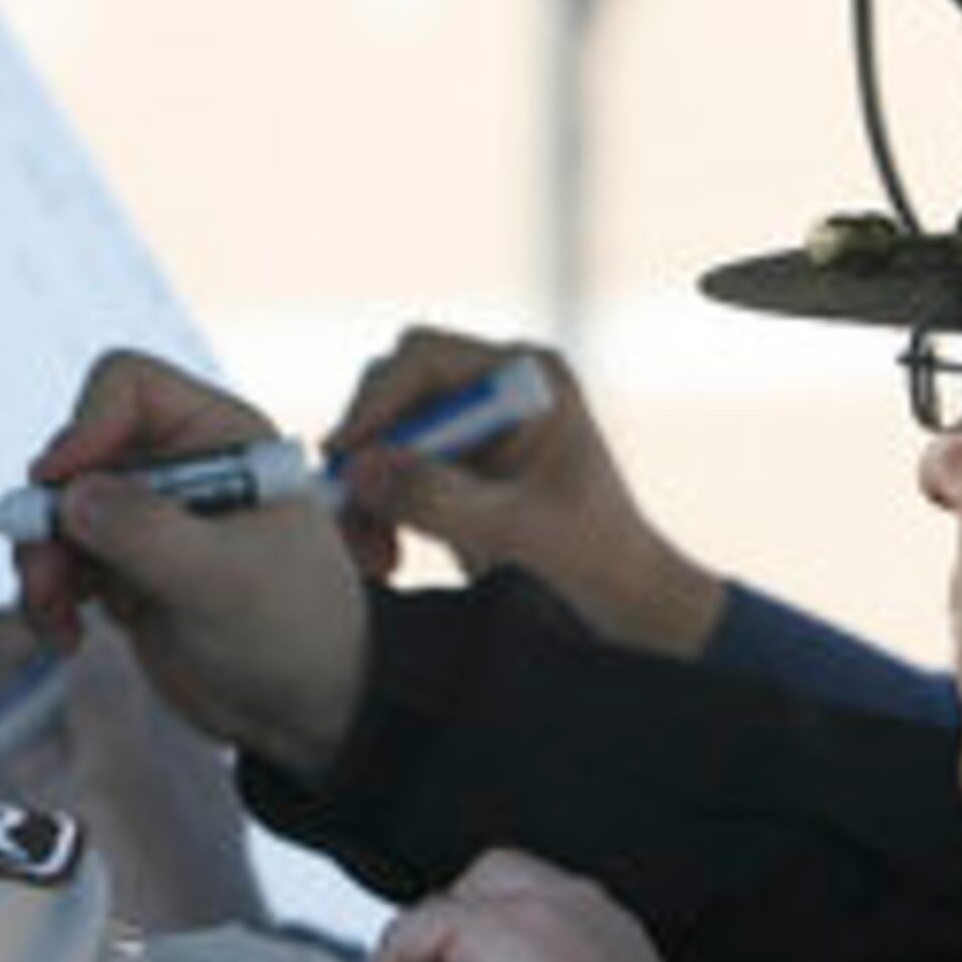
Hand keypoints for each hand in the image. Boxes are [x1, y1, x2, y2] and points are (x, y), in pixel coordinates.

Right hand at [14, 348, 372, 780]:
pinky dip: (48, 594)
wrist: (308, 708)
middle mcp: (177, 465)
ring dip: (39, 559)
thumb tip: (71, 496)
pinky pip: (57, 560)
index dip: (87, 425)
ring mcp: (145, 518)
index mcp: (220, 438)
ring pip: (56, 510)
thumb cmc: (296, 630)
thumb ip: (149, 533)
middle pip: (76, 450)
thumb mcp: (227, 580)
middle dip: (49, 511)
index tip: (60, 483)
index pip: (129, 387)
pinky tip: (66, 635)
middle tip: (47, 577)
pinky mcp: (121, 568)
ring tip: (53, 614)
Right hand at [327, 327, 725, 658]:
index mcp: (527, 376)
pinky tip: (387, 557)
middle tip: (348, 514)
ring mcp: (472, 423)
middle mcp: (495, 386)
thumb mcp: (513, 530)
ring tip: (375, 558)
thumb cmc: (590, 558)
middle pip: (393, 393)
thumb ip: (436, 495)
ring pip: (383, 437)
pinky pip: (390, 472)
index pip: (425, 360)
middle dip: (367, 455)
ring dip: (365, 494)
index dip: (375, 404)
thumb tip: (358, 468)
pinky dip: (376, 512)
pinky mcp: (454, 463)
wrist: (620, 601)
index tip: (342, 456)